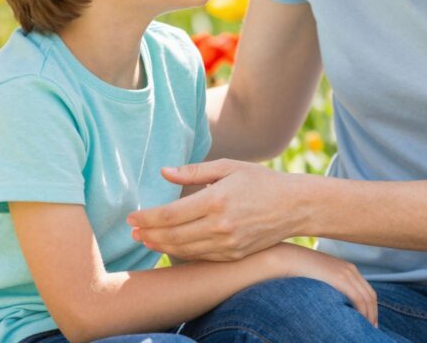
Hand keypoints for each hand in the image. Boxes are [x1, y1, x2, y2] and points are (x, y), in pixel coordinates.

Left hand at [127, 159, 303, 260]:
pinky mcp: (233, 255)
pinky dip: (181, 253)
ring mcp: (227, 243)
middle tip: (132, 232)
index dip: (147, 217)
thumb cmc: (261, 181)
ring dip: (161, 246)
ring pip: (183, 250)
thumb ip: (195, 172)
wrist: (294, 206)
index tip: (132, 217)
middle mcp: (220, 225)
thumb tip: (164, 172)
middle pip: (172, 236)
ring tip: (146, 240)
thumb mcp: (229, 167)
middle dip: (148, 234)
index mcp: (216, 199)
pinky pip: (200, 257)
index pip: (170, 214)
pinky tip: (171, 246)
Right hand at [267, 243, 378, 326]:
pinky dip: (362, 312)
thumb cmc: (300, 272)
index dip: (372, 308)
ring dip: (369, 315)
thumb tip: (335, 305)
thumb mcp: (322, 279)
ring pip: (367, 298)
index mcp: (348, 268)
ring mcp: (347, 273)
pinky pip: (358, 298)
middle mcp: (351, 269)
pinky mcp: (340, 278)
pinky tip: (359, 322)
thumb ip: (332, 287)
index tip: (370, 322)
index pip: (367, 291)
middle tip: (372, 329)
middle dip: (373, 313)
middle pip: (371, 295)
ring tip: (367, 329)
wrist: (289, 259)